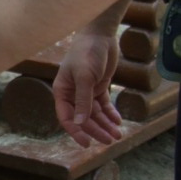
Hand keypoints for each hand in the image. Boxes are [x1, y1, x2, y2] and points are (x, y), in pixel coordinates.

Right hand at [53, 31, 123, 146]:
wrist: (100, 35)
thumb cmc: (87, 53)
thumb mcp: (85, 77)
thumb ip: (83, 100)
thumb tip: (80, 123)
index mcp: (62, 92)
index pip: (67, 117)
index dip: (76, 132)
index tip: (87, 144)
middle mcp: (72, 94)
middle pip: (84, 118)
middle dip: (97, 130)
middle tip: (111, 141)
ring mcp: (86, 91)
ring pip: (95, 114)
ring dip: (106, 124)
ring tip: (118, 134)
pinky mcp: (98, 86)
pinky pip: (104, 105)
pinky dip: (110, 113)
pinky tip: (118, 121)